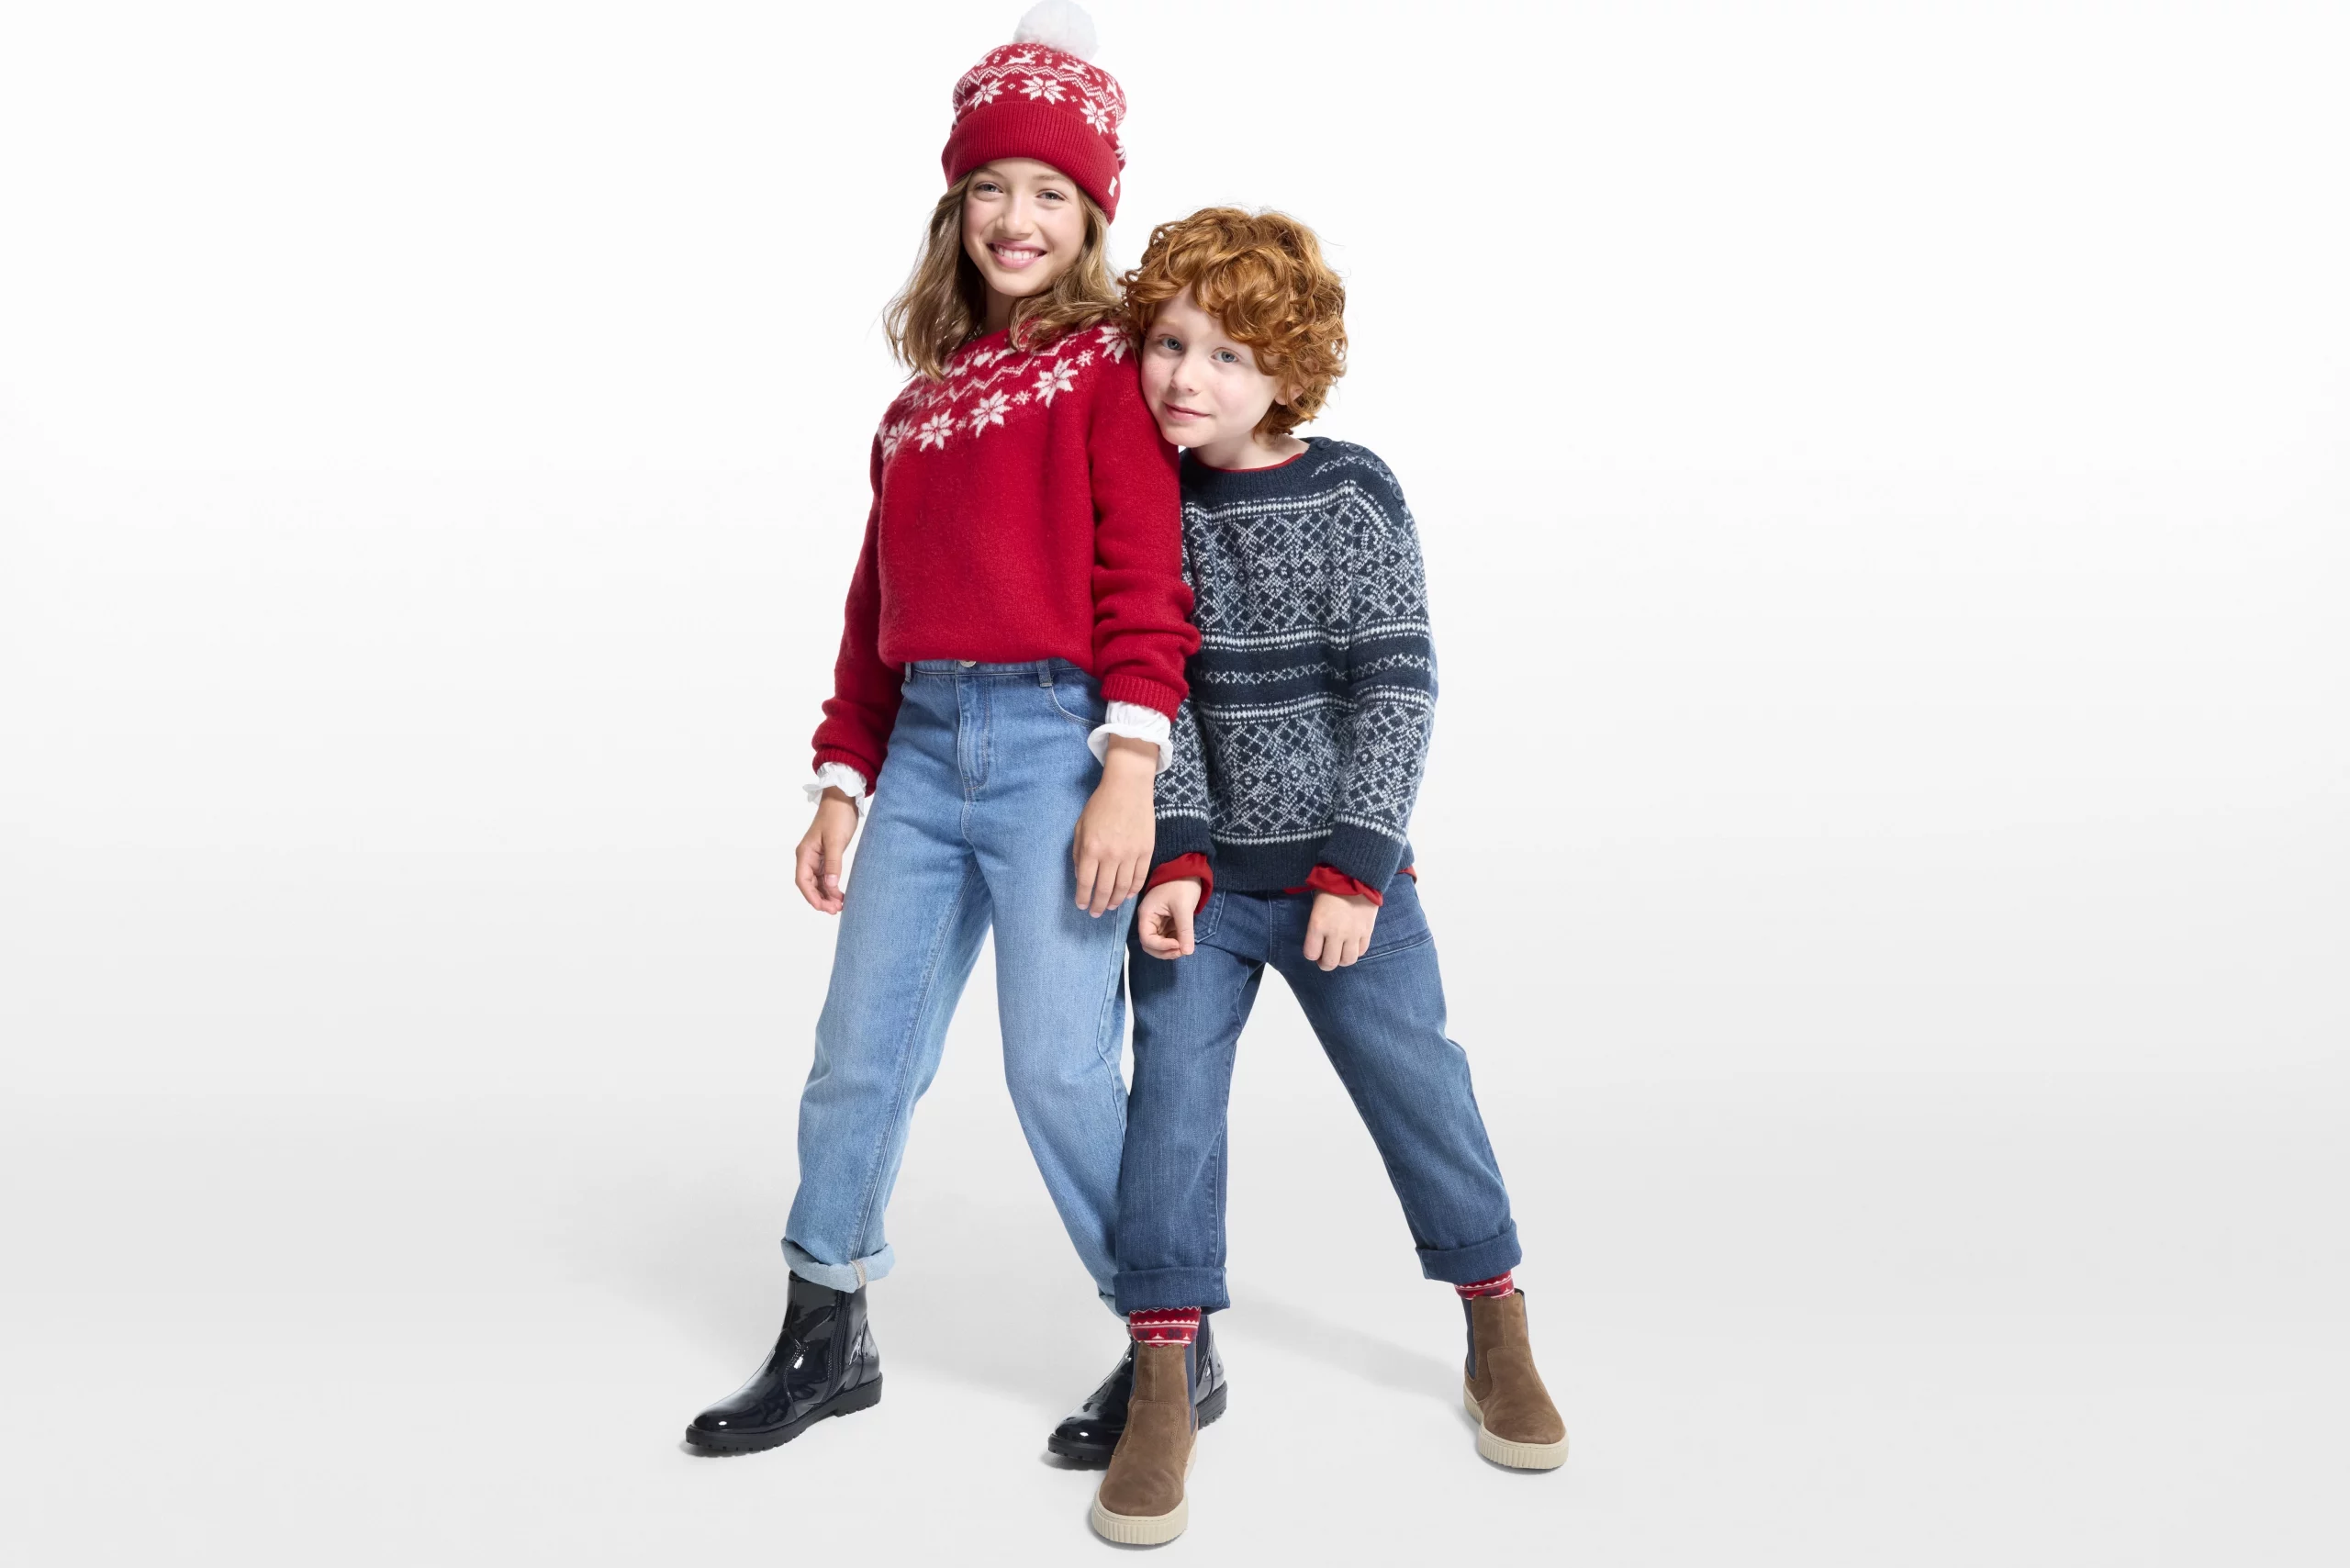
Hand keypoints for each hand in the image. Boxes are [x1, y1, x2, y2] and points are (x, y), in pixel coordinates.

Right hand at [794, 789, 859, 913]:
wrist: (843, 799)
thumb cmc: (837, 816)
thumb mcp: (836, 841)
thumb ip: (833, 864)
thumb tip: (830, 886)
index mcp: (805, 853)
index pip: (803, 881)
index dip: (811, 896)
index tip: (823, 908)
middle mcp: (808, 857)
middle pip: (810, 884)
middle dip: (821, 899)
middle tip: (836, 910)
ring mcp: (817, 857)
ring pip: (818, 882)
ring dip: (827, 895)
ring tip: (839, 906)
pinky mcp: (826, 855)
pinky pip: (826, 876)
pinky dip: (831, 886)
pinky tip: (840, 895)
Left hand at [1073, 737, 1156, 916]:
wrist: (1128, 788)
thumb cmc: (1100, 805)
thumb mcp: (1080, 826)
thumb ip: (1078, 852)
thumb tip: (1080, 875)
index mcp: (1091, 848)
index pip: (1085, 882)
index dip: (1083, 897)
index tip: (1081, 905)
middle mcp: (1111, 855)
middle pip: (1104, 890)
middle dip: (1098, 905)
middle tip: (1095, 912)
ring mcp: (1130, 854)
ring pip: (1123, 888)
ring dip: (1115, 901)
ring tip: (1110, 907)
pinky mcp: (1146, 851)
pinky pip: (1139, 877)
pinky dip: (1133, 890)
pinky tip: (1127, 895)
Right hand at [1136, 877, 1201, 958]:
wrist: (1189, 870)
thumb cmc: (1182, 885)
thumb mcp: (1184, 908)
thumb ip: (1185, 930)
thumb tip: (1187, 952)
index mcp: (1147, 914)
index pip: (1146, 938)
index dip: (1160, 946)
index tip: (1177, 945)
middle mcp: (1149, 920)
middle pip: (1150, 944)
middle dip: (1164, 951)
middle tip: (1181, 951)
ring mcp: (1158, 922)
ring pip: (1159, 944)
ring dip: (1170, 950)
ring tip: (1184, 948)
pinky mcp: (1167, 922)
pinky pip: (1167, 938)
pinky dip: (1175, 943)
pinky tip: (1185, 942)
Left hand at [1303, 890, 1377, 970]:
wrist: (1356, 874)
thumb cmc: (1331, 886)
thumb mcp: (1316, 904)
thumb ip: (1316, 924)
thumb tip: (1318, 940)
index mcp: (1318, 925)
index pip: (1311, 954)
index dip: (1312, 953)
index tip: (1314, 949)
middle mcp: (1335, 933)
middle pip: (1330, 963)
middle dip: (1326, 963)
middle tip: (1326, 956)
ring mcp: (1353, 934)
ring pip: (1347, 961)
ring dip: (1342, 959)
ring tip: (1340, 951)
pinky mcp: (1367, 931)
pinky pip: (1361, 951)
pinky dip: (1355, 950)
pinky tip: (1352, 944)